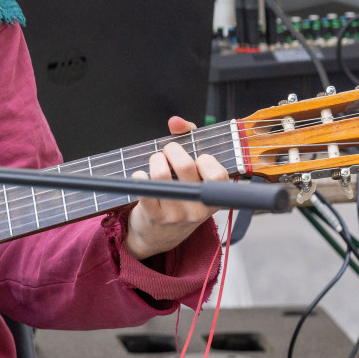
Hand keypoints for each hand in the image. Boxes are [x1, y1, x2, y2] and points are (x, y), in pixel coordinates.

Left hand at [123, 116, 229, 260]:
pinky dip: (140, 175)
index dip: (204, 160)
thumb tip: (176, 121)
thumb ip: (189, 140)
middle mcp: (198, 209)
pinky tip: (142, 176)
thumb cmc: (179, 198)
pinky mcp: (154, 217)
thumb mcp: (193, 175)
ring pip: (161, 174)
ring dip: (155, 160)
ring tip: (155, 163)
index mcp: (213, 198)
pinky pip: (144, 187)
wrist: (158, 236)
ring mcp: (176, 215)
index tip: (196, 158)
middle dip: (172, 150)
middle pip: (185, 166)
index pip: (218, 175)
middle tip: (168, 152)